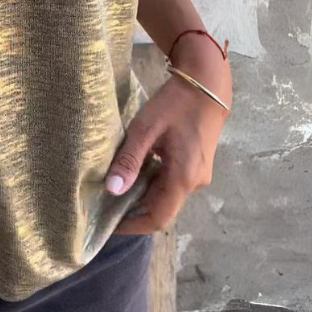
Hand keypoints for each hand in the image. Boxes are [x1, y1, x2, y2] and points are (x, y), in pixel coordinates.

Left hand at [106, 38, 231, 233]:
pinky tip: (134, 171)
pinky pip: (172, 183)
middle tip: (104, 204)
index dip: (132, 225)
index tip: (108, 225)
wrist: (206, 85)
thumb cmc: (175, 104)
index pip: (157, 218)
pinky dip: (152, 183)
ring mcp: (198, 175)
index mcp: (184, 178)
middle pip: (161, 208)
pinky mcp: (196, 165)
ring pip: (166, 196)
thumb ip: (129, 160)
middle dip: (134, 210)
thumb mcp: (146, 129)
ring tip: (115, 186)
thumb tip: (112, 190)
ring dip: (142, 195)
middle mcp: (194, 183)